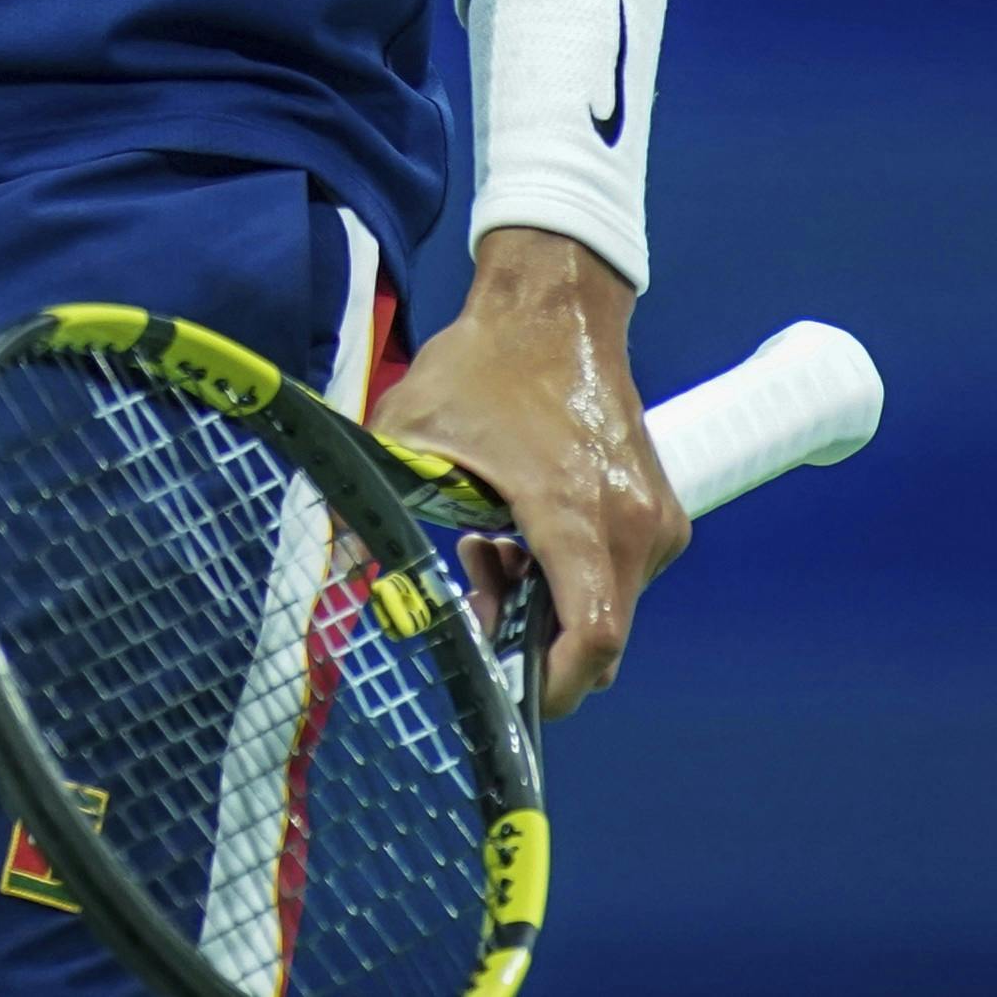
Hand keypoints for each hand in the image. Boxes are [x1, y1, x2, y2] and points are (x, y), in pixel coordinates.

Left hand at [368, 227, 688, 716]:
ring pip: (604, 605)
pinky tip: (519, 528)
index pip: (594, 639)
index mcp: (578, 513)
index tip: (512, 692)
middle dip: (532, 637)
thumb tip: (336, 571)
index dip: (555, 686)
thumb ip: (372, 504)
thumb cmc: (484, 364)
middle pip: (595, 634)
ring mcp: (655, 518)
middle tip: (473, 593)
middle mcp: (633, 525)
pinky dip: (569, 571)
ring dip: (544, 599)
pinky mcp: (659, 509)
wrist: (553, 305)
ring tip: (486, 545)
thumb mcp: (410, 432)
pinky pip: (616, 574)